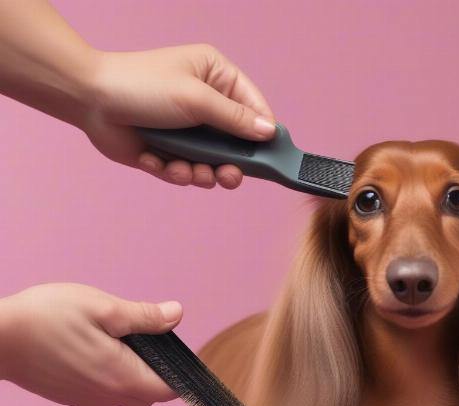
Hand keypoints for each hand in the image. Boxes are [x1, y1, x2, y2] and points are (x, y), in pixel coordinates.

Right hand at [0, 283, 182, 405]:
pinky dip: (113, 377)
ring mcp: (88, 402)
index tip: (176, 349)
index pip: (170, 390)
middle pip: (151, 395)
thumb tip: (176, 315)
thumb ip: (144, 317)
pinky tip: (97, 349)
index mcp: (123, 378)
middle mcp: (108, 399)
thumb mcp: (104, 308)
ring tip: (117, 340)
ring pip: (128, 396)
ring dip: (134, 373)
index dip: (180, 372)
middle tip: (143, 337)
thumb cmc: (48, 317)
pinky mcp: (72, 398)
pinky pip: (106, 394)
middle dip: (157, 371)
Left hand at [84, 44, 275, 188]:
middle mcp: (205, 105)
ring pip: (212, 164)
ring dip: (199, 172)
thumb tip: (269, 131)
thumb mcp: (196, 98)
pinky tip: (155, 159)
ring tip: (185, 169)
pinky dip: (172, 171)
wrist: (91, 101)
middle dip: (230, 164)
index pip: (253, 107)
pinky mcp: (169, 152)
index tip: (271, 156)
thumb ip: (235, 119)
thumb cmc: (143, 86)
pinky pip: (184, 171)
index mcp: (216, 78)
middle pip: (236, 144)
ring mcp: (187, 131)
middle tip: (227, 176)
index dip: (263, 132)